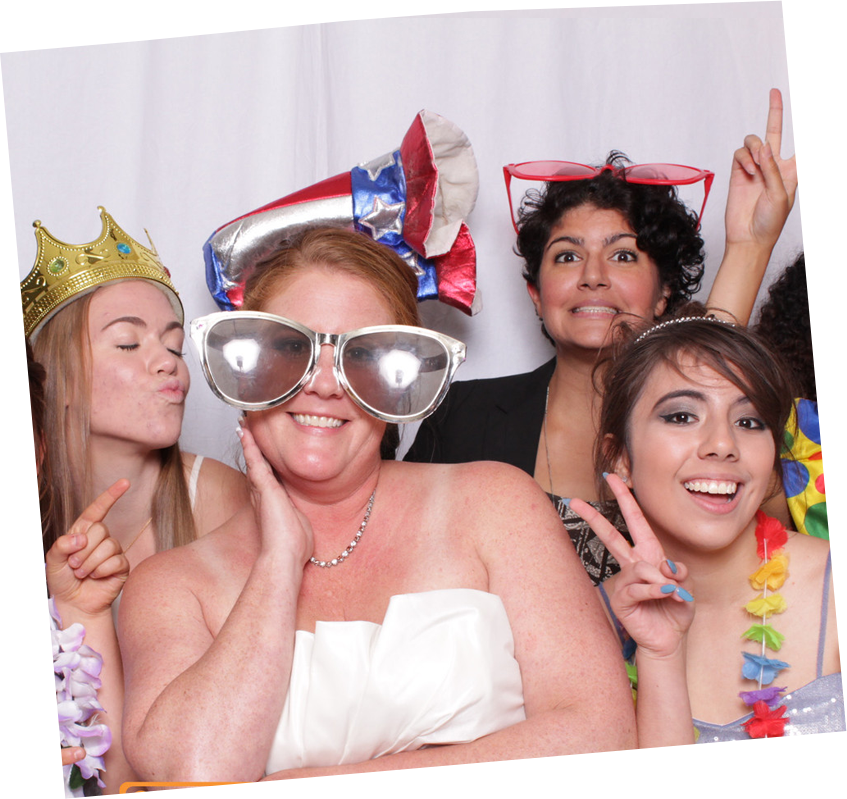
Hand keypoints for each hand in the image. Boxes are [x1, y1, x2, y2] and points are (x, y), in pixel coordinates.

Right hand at [0, 747, 84, 798]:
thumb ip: (9, 766)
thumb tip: (20, 759)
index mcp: (7, 775)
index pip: (39, 763)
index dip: (61, 757)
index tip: (80, 753)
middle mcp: (13, 792)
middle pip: (38, 783)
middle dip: (30, 782)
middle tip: (9, 787)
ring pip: (36, 798)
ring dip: (26, 797)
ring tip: (7, 795)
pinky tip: (12, 798)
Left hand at [46, 480, 129, 617]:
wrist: (74, 603)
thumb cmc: (63, 581)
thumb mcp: (53, 561)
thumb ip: (62, 545)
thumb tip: (81, 537)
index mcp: (83, 532)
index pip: (97, 510)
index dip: (111, 496)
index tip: (125, 483)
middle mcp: (100, 539)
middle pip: (100, 530)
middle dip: (83, 550)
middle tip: (75, 565)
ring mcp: (113, 551)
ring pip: (108, 546)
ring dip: (90, 563)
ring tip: (83, 573)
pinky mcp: (121, 566)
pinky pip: (115, 561)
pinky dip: (101, 571)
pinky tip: (96, 577)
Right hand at [238, 418, 312, 564]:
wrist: (285, 556)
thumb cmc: (294, 547)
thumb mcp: (299, 525)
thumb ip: (297, 514)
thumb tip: (299, 514)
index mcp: (271, 504)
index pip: (266, 478)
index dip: (261, 463)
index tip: (259, 451)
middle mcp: (262, 496)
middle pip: (256, 466)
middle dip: (251, 447)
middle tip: (244, 429)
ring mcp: (262, 491)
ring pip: (253, 460)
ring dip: (248, 442)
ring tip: (243, 424)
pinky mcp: (264, 488)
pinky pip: (255, 461)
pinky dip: (250, 445)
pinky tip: (244, 431)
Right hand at [569, 473, 694, 658]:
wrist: (669, 640)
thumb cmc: (675, 610)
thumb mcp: (686, 586)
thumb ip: (678, 571)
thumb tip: (663, 566)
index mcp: (649, 555)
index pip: (636, 522)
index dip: (625, 499)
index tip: (613, 478)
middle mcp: (633, 565)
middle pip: (611, 536)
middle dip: (594, 517)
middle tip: (574, 501)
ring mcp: (625, 582)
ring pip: (640, 567)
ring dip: (660, 580)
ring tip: (673, 593)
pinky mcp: (622, 599)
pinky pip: (640, 588)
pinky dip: (657, 592)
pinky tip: (666, 596)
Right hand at [724, 88, 840, 249]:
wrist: (748, 237)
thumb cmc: (770, 222)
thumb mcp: (782, 195)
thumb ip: (774, 169)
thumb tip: (762, 147)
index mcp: (793, 171)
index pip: (812, 145)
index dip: (825, 128)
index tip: (838, 111)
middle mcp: (773, 165)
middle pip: (776, 131)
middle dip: (774, 111)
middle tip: (774, 91)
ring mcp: (755, 168)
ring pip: (754, 141)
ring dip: (756, 149)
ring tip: (757, 166)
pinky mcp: (738, 173)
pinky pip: (740, 154)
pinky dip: (744, 159)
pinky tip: (748, 171)